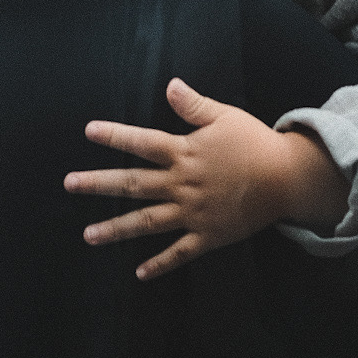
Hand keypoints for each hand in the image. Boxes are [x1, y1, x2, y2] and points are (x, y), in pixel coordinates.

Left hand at [66, 78, 347, 280]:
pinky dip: (160, 264)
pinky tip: (139, 273)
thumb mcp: (225, 117)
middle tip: (70, 184)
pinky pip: (180, 252)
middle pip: (134, 183)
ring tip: (88, 235)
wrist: (287, 179)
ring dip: (117, 228)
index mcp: (185, 153)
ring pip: (148, 221)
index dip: (115, 136)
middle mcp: (182, 183)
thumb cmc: (255, 144)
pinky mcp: (208, 235)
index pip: (143, 142)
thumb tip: (170, 85)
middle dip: (99, 183)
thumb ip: (194, 105)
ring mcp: (193, 212)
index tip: (89, 132)